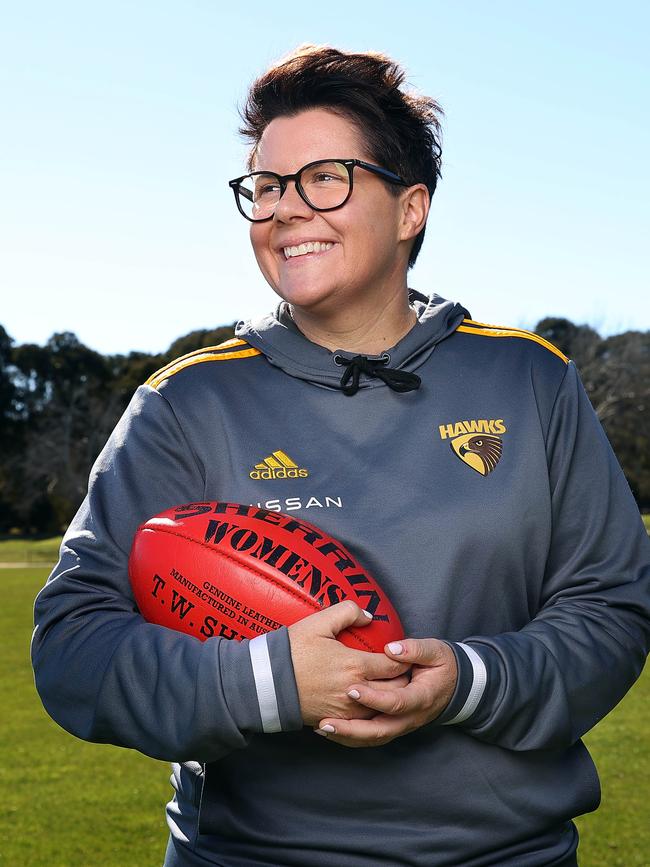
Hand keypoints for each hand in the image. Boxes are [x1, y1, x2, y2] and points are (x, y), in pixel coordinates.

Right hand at [287, 600, 410, 726]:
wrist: (266, 683)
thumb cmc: (292, 651)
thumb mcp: (318, 622)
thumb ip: (347, 612)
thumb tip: (368, 617)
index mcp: (356, 665)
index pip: (395, 665)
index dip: (405, 659)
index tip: (406, 654)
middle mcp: (357, 691)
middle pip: (396, 689)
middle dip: (403, 679)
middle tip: (402, 669)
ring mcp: (347, 710)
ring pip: (383, 708)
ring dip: (390, 697)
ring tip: (390, 685)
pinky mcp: (337, 722)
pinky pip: (365, 722)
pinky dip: (373, 711)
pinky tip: (371, 701)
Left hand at [315, 637, 456, 747]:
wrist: (453, 685)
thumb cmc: (441, 664)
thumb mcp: (435, 651)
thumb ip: (415, 649)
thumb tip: (391, 649)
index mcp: (421, 697)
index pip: (396, 703)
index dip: (373, 698)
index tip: (351, 690)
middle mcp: (410, 717)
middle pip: (379, 730)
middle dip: (351, 728)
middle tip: (326, 721)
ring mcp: (401, 726)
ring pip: (372, 739)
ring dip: (347, 736)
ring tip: (322, 728)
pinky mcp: (391, 727)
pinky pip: (369, 738)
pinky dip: (349, 737)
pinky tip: (329, 730)